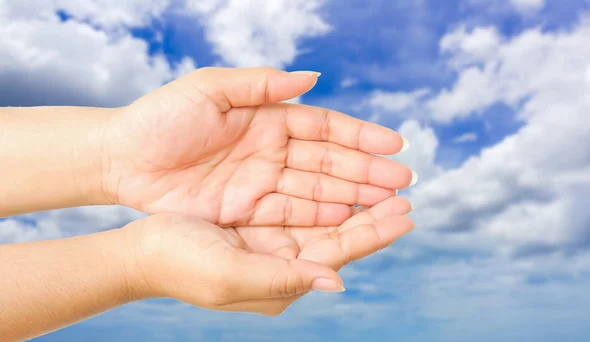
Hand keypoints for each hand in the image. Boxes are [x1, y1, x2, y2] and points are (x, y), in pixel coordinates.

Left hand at [103, 67, 413, 226]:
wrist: (122, 159)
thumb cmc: (161, 117)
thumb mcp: (209, 90)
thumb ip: (260, 84)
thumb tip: (313, 77)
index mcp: (268, 117)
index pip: (324, 127)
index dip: (360, 136)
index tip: (395, 145)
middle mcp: (271, 150)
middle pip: (329, 162)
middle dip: (367, 171)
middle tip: (404, 182)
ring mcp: (262, 182)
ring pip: (317, 190)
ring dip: (353, 196)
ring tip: (388, 204)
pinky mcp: (247, 211)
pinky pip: (291, 214)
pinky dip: (320, 217)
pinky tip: (348, 218)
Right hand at [123, 197, 412, 314]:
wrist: (143, 252)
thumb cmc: (180, 265)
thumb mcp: (230, 275)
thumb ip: (283, 279)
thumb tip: (335, 281)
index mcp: (281, 281)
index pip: (338, 255)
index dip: (374, 234)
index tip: (407, 214)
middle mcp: (284, 265)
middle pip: (339, 239)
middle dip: (373, 217)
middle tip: (407, 194)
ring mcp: (273, 245)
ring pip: (325, 222)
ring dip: (355, 204)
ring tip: (385, 186)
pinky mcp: (260, 225)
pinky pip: (302, 209)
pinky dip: (326, 196)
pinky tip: (343, 184)